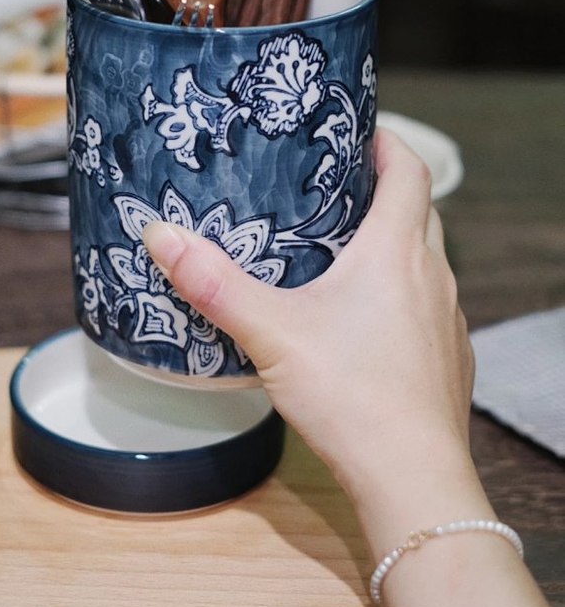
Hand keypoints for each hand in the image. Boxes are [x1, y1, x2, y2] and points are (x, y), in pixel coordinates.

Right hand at [143, 128, 477, 542]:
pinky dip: (401, 297)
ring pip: (424, 262)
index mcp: (396, 252)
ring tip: (342, 252)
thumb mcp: (271, 333)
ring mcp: (445, 321)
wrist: (410, 476)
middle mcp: (432, 277)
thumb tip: (160, 236)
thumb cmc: (350, 395)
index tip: (359, 130)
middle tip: (335, 187)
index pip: (407, 171)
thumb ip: (213, 284)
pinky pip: (426, 309)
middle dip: (383, 192)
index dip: (386, 142)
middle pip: (418, 212)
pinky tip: (364, 324)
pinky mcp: (446, 360)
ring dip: (393, 246)